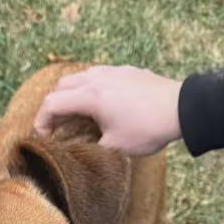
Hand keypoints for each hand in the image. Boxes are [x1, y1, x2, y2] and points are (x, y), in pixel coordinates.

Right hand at [34, 65, 182, 156]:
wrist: (182, 109)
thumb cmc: (148, 129)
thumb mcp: (115, 148)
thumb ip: (90, 147)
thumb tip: (79, 152)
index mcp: (91, 97)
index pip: (51, 104)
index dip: (41, 122)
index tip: (44, 139)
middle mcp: (98, 78)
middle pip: (61, 87)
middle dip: (53, 107)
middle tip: (56, 127)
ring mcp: (113, 71)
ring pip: (79, 77)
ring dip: (70, 95)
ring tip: (75, 115)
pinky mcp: (127, 71)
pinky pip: (98, 74)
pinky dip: (89, 88)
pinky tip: (99, 104)